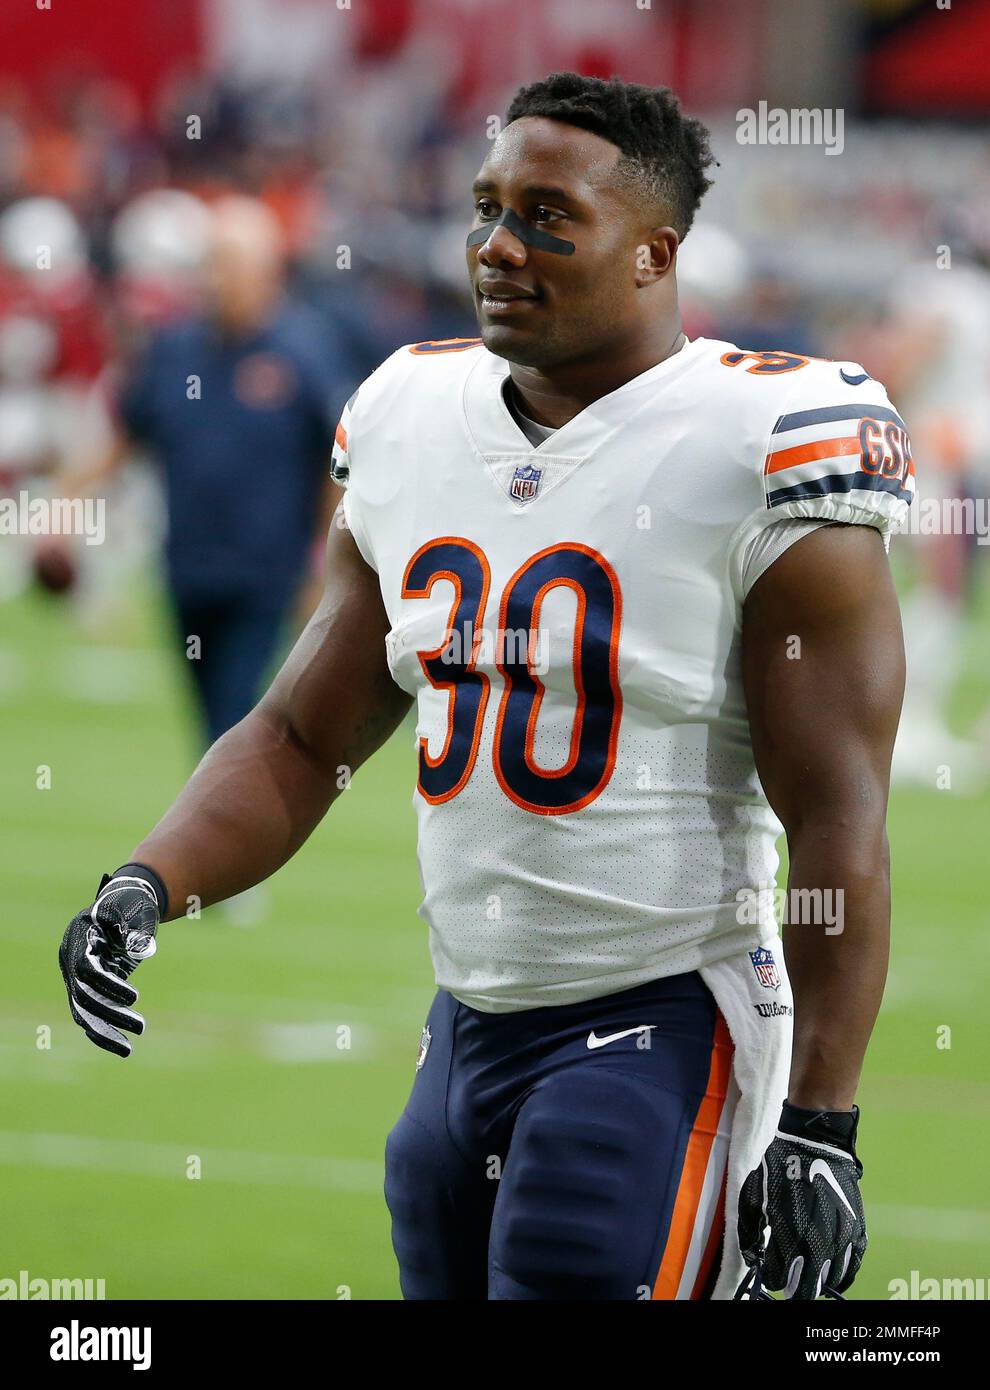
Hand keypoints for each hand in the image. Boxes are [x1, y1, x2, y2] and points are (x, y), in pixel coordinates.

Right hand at [59, 871, 160, 1057]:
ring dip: (105, 1030)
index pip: (86, 970)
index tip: (135, 998)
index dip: (108, 985)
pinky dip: (102, 1030)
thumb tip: (136, 947)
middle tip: (141, 1027)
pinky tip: (121, 1045)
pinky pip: (90, 1013)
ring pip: (84, 1011)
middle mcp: (72, 960)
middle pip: (83, 995)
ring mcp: (77, 975)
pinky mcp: (89, 986)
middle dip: (110, 1014)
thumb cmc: (131, 903)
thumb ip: (132, 927)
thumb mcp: (134, 908)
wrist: (127, 903)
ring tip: (128, 1049)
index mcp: (79, 938)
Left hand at [736, 1101, 866, 1298]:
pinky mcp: (857, 1232)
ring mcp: (840, 1240)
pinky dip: (841, 1276)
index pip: (778, 1278)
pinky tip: (831, 1276)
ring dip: (816, 1282)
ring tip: (808, 1275)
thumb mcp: (754, 1193)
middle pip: (805, 1288)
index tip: (770, 1271)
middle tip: (789, 1279)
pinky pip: (852, 1267)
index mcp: (788, 1236)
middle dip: (794, 1286)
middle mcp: (816, 1245)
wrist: (816, 1143)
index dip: (772, 1277)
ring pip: (829, 1281)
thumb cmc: (781, 1166)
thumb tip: (752, 1258)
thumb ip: (748, 1230)